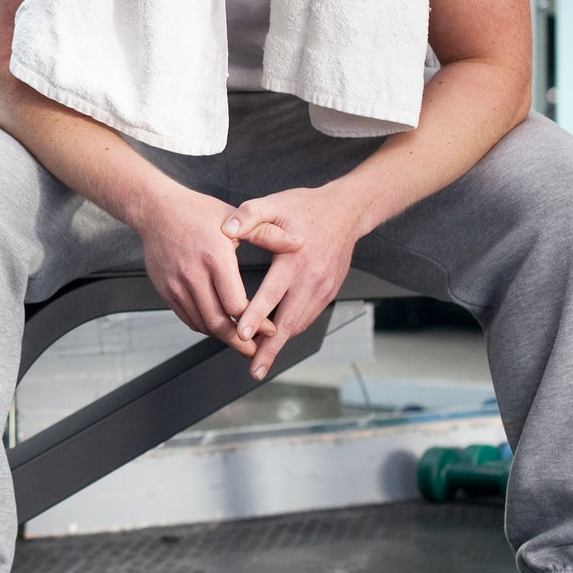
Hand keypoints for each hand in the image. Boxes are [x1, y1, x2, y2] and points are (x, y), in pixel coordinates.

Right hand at [137, 189, 301, 357]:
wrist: (156, 210)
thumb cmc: (198, 212)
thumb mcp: (236, 219)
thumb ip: (269, 235)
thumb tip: (300, 243)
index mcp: (215, 257)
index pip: (236, 304)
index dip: (255, 321)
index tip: (269, 329)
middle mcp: (193, 274)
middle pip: (218, 322)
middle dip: (240, 342)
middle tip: (256, 351)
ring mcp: (176, 285)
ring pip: (202, 324)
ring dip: (223, 337)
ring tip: (241, 341)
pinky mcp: (166, 290)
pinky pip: (188, 318)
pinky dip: (205, 327)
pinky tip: (219, 326)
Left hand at [222, 185, 366, 379]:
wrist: (346, 211)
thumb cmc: (306, 207)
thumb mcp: (274, 203)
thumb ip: (249, 215)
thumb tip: (226, 229)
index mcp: (294, 258)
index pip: (272, 293)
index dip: (255, 315)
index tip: (241, 334)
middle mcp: (311, 278)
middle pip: (288, 320)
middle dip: (270, 347)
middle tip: (254, 368)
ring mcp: (323, 288)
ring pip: (300, 323)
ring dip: (281, 344)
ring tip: (261, 361)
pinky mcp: (328, 292)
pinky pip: (308, 317)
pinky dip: (292, 331)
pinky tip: (277, 340)